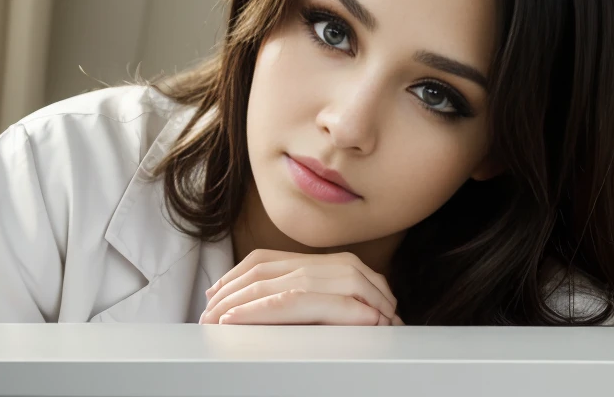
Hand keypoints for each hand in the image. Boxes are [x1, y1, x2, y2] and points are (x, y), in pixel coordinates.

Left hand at [199, 249, 403, 325]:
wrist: (410, 352)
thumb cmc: (367, 335)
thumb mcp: (328, 311)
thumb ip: (301, 300)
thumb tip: (245, 306)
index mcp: (326, 265)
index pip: (264, 261)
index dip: (233, 278)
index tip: (211, 297)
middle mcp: (335, 267)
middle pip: (263, 273)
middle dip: (228, 294)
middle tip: (203, 317)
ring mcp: (342, 280)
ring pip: (273, 287)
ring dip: (236, 304)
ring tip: (212, 321)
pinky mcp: (346, 302)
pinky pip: (290, 303)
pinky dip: (258, 311)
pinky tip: (235, 320)